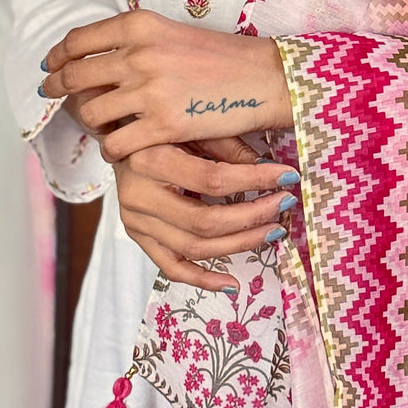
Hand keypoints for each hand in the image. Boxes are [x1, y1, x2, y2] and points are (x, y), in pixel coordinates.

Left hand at [39, 9, 292, 162]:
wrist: (264, 79)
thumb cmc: (222, 57)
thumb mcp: (173, 34)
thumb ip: (134, 43)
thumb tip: (89, 59)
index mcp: (140, 25)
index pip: (79, 40)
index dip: (59, 54)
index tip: (51, 63)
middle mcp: (138, 54)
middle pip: (74, 75)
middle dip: (57, 87)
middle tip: (51, 94)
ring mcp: (148, 90)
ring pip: (91, 113)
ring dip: (92, 123)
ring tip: (101, 125)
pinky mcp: (161, 125)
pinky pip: (115, 143)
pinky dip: (114, 149)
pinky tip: (122, 148)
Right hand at [113, 134, 299, 292]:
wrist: (120, 136)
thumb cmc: (164, 126)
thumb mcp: (194, 124)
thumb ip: (229, 147)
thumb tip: (271, 170)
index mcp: (151, 158)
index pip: (213, 180)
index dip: (255, 181)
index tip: (287, 177)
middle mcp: (138, 194)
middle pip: (205, 221)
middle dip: (253, 216)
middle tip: (285, 204)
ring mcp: (135, 220)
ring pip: (194, 247)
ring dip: (239, 244)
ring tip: (272, 231)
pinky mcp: (137, 236)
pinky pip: (171, 268)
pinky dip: (203, 279)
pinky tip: (232, 282)